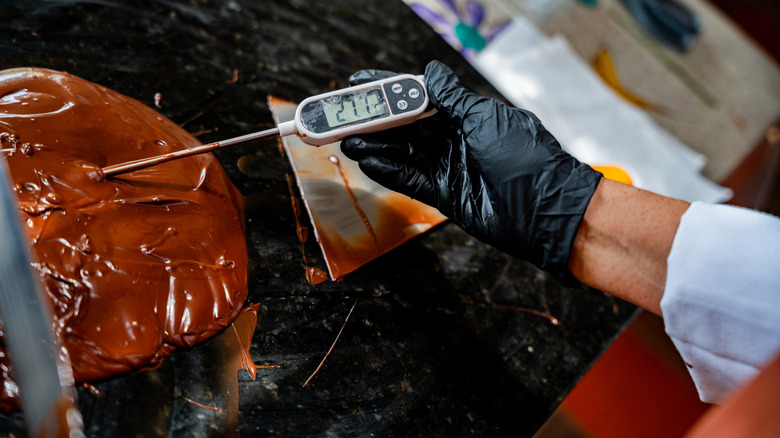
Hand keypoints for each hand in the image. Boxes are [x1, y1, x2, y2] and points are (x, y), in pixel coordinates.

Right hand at [341, 61, 601, 281]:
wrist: (546, 210)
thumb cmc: (526, 158)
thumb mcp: (486, 119)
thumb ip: (452, 100)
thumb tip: (431, 73)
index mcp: (467, 115)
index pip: (420, 97)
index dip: (389, 90)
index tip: (360, 84)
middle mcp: (456, 139)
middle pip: (406, 127)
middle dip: (375, 122)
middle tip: (344, 118)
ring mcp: (450, 167)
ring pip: (404, 154)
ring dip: (376, 147)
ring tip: (349, 141)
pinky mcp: (447, 195)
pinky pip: (411, 180)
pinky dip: (390, 172)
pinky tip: (369, 163)